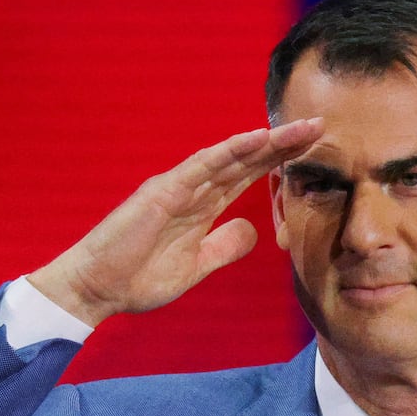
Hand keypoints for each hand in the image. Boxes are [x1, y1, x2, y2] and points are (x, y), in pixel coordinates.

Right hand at [28, 118, 323, 325]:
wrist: (97, 289)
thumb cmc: (137, 278)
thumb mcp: (195, 267)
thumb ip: (223, 247)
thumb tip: (254, 232)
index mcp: (201, 205)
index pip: (248, 176)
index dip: (280, 162)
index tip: (313, 150)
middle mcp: (192, 187)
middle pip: (245, 160)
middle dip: (282, 144)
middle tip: (319, 126)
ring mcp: (178, 186)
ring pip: (230, 156)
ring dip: (265, 141)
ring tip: (300, 129)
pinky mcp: (163, 192)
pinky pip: (202, 167)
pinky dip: (230, 150)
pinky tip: (257, 138)